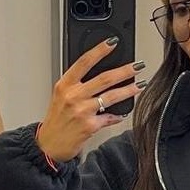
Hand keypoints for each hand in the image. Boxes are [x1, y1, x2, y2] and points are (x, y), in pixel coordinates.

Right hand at [36, 39, 145, 161]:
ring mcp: (82, 111)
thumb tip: (97, 75)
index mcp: (65, 85)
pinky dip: (118, 115)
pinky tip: (124, 112)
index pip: (84, 62)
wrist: (49, 146)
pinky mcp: (90, 126)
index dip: (99, 50)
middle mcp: (73, 96)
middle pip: (104, 78)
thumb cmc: (56, 121)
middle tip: (137, 66)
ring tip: (140, 85)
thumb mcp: (60, 97)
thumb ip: (76, 85)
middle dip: (124, 71)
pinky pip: (109, 117)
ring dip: (128, 90)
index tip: (112, 43)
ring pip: (111, 96)